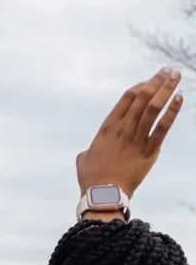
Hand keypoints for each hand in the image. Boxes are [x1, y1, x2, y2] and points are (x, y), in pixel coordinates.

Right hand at [76, 67, 182, 204]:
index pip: (127, 98)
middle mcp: (123, 129)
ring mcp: (137, 138)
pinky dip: (172, 111)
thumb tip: (88, 152)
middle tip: (168, 70)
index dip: (140, 86)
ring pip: (154, 108)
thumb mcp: (84, 158)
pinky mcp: (149, 150)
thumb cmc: (91, 178)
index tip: (150, 80)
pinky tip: (180, 98)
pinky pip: (163, 127)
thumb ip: (89, 150)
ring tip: (176, 77)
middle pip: (143, 98)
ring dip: (167, 90)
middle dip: (157, 81)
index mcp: (108, 127)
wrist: (103, 194)